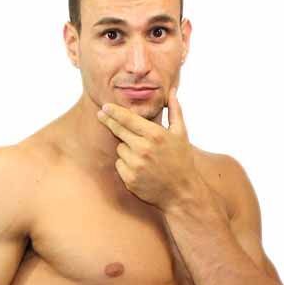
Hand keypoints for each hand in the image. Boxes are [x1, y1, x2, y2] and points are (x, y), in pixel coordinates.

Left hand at [96, 86, 196, 210]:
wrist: (181, 193)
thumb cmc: (182, 161)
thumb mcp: (181, 134)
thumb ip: (175, 111)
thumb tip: (173, 91)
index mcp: (155, 135)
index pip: (128, 118)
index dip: (114, 111)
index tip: (105, 106)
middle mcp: (143, 149)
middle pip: (118, 130)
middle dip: (109, 122)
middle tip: (101, 115)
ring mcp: (135, 165)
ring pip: (119, 148)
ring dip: (125, 148)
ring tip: (141, 155)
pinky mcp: (130, 179)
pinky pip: (119, 165)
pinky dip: (125, 164)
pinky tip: (139, 167)